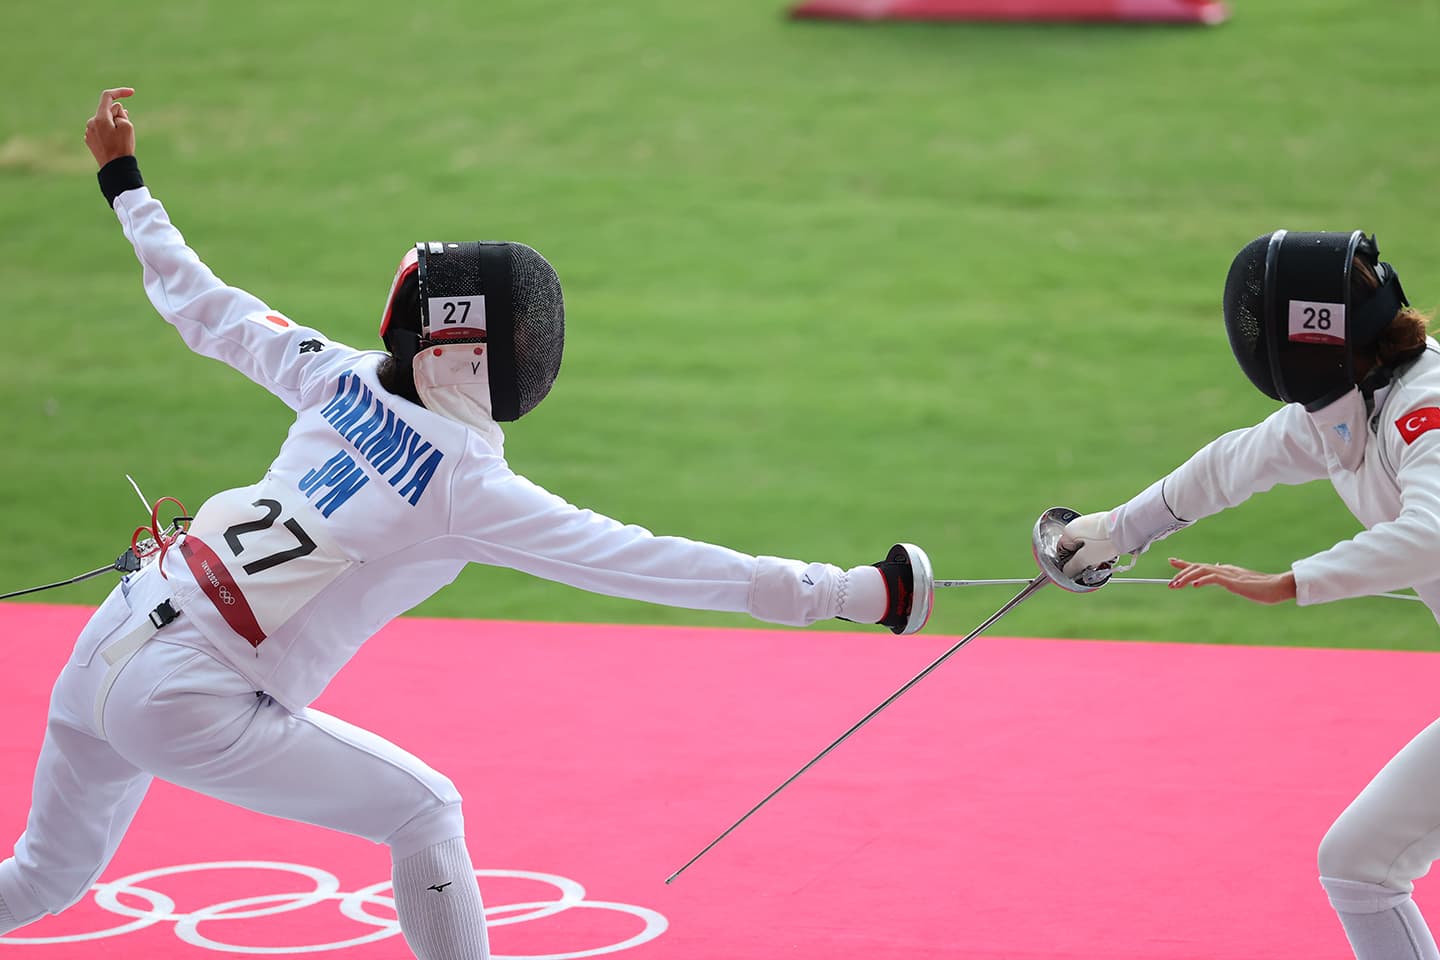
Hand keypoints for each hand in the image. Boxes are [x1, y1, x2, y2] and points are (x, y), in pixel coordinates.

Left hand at [84, 87, 135, 167]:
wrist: (115, 169)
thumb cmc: (122, 147)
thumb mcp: (127, 127)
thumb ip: (121, 114)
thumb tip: (115, 109)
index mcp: (100, 117)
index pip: (108, 97)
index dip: (120, 92)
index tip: (132, 93)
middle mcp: (91, 122)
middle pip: (107, 110)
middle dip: (119, 114)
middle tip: (128, 127)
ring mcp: (89, 132)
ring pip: (104, 121)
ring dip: (114, 124)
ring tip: (122, 138)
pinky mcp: (90, 140)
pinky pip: (100, 130)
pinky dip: (109, 132)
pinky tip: (114, 143)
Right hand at [1059, 511, 1119, 576]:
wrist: (1127, 528)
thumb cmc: (1105, 540)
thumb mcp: (1086, 558)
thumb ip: (1073, 566)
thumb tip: (1066, 572)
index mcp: (1069, 530)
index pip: (1061, 549)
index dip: (1067, 562)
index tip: (1075, 570)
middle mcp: (1078, 524)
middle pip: (1075, 548)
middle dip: (1083, 559)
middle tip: (1091, 567)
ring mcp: (1091, 523)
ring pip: (1087, 545)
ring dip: (1093, 555)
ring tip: (1102, 560)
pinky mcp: (1102, 524)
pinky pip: (1097, 540)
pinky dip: (1101, 548)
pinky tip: (1108, 553)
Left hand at [1167, 557, 1295, 604]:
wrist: (1278, 587)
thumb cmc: (1262, 588)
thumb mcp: (1240, 582)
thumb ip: (1228, 578)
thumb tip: (1217, 574)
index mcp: (1225, 570)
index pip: (1201, 565)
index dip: (1185, 563)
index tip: (1171, 561)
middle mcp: (1225, 569)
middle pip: (1198, 567)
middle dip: (1181, 574)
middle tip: (1170, 584)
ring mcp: (1229, 574)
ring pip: (1203, 570)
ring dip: (1187, 577)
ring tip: (1176, 585)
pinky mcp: (1235, 581)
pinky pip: (1216, 578)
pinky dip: (1204, 580)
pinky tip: (1195, 585)